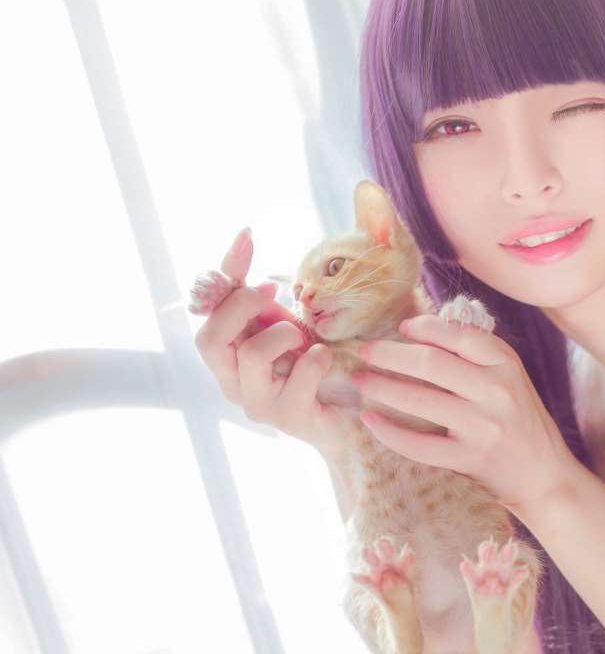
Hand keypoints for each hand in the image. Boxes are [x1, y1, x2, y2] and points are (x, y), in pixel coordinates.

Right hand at [191, 232, 350, 457]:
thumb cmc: (309, 361)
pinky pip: (299, 376)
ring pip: (252, 355)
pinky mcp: (290, 418)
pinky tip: (324, 358)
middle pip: (209, 340)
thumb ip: (255, 287)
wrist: (351, 410)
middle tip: (273, 297)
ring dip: (285, 333)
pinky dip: (316, 358)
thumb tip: (243, 235)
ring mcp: (258, 405)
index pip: (204, 315)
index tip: (257, 257)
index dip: (227, 281)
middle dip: (243, 307)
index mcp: (225, 357)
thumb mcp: (280, 318)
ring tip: (304, 338)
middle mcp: (233, 383)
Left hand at [350, 312, 581, 512]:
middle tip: (363, 350)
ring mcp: (482, 427)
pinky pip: (418, 444)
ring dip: (381, 387)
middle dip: (388, 354)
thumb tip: (422, 329)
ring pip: (419, 400)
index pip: (458, 334)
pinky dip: (389, 432)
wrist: (544, 476)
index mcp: (506, 365)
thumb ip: (476, 354)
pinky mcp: (469, 459)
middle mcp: (496, 392)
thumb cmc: (519, 421)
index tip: (400, 327)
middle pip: (430, 363)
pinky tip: (369, 421)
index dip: (424, 327)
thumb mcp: (509, 378)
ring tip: (359, 380)